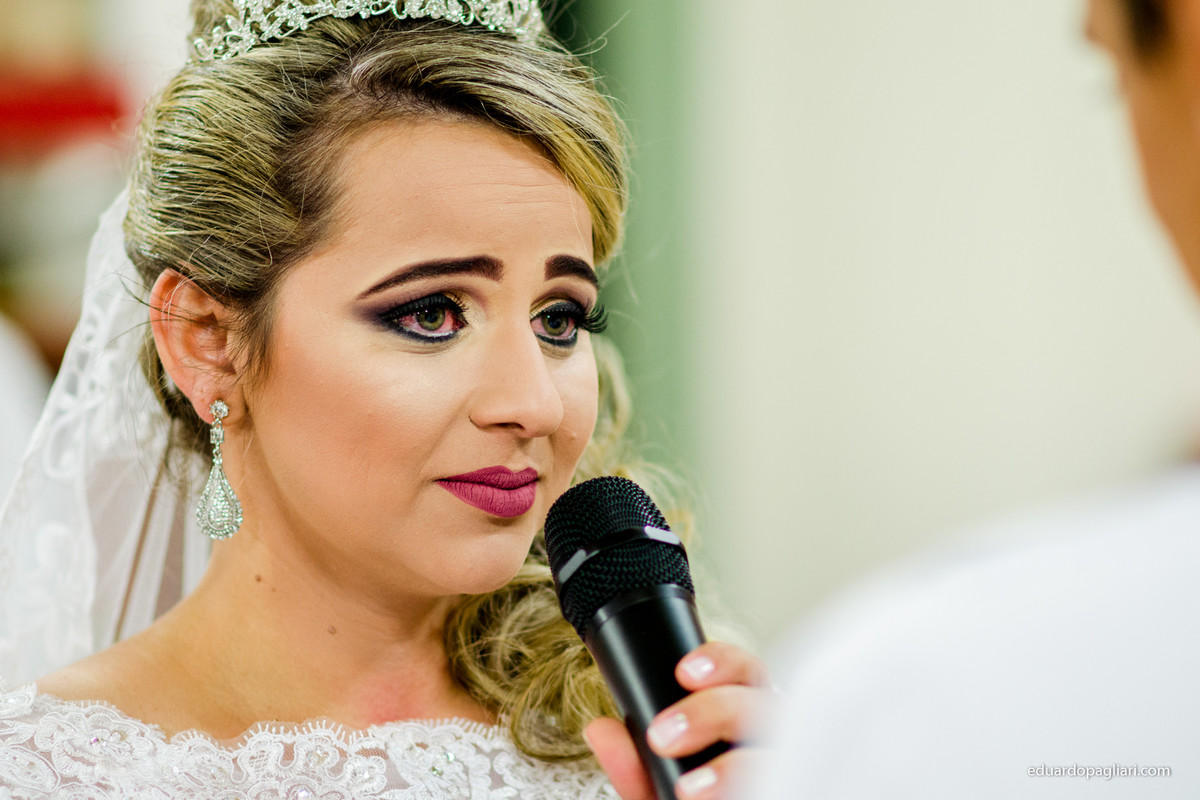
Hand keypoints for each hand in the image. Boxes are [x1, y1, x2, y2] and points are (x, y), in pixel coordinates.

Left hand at [585, 641, 768, 799]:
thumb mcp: (659, 789)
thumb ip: (633, 765)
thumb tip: (600, 730)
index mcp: (741, 719)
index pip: (742, 672)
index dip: (720, 661)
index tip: (685, 671)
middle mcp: (769, 740)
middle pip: (758, 703)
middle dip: (711, 711)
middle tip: (663, 737)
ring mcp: (785, 770)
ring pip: (775, 752)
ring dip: (731, 765)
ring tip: (690, 789)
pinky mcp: (792, 790)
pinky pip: (786, 785)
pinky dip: (750, 787)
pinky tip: (728, 798)